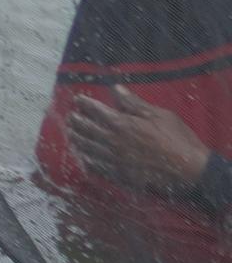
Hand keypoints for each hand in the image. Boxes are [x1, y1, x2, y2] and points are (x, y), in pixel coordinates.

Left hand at [68, 90, 215, 196]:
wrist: (191, 170)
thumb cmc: (178, 139)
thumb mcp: (159, 115)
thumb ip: (134, 103)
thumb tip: (115, 88)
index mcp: (122, 124)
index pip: (96, 110)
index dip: (85, 103)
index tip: (77, 99)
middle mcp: (114, 141)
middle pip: (87, 129)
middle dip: (76, 121)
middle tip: (70, 117)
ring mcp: (116, 160)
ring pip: (89, 148)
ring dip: (78, 139)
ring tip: (71, 134)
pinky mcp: (122, 175)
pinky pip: (99, 167)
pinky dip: (89, 161)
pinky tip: (84, 158)